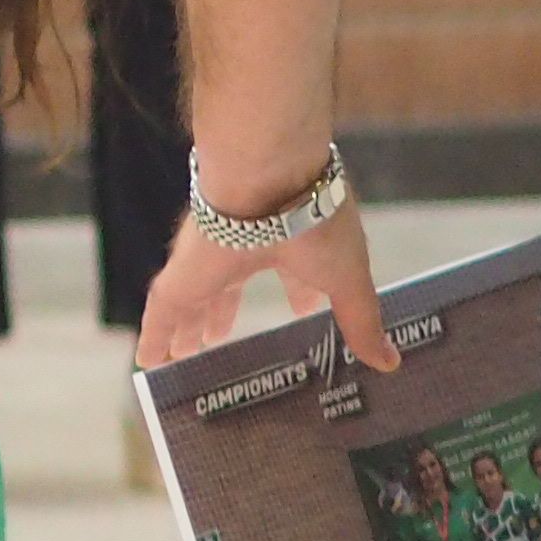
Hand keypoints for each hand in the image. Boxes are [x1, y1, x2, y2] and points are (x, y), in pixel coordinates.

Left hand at [136, 195, 400, 373]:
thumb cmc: (314, 220)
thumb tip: (391, 362)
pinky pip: (162, 313)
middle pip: (232, 287)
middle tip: (220, 340)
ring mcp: (209, 261)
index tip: (301, 309)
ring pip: (195, 300)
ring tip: (186, 352)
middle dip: (227, 312)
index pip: (294, 270)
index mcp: (292, 242)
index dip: (297, 292)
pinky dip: (155, 337)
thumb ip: (362, 322)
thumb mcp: (347, 281)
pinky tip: (149, 361)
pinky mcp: (182, 275)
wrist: (266, 178)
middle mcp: (245, 248)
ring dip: (192, 327)